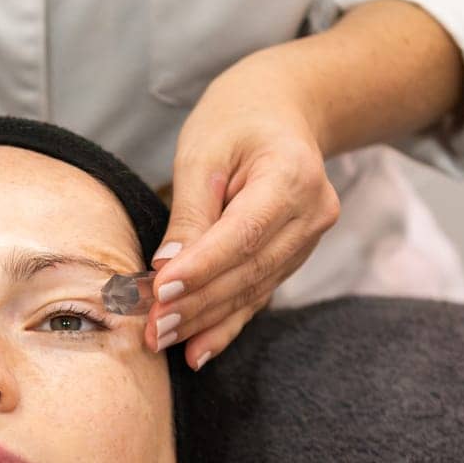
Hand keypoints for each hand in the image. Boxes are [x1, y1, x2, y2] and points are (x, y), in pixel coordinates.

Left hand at [146, 60, 340, 369]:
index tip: (159, 292)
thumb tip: (167, 268)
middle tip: (151, 330)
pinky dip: (225, 324)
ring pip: (252, 290)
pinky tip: (197, 352)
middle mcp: (312, 213)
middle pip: (249, 270)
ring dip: (204, 321)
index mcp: (293, 175)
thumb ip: (189, 212)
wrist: (282, 110)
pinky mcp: (293, 257)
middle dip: (196, 305)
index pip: (244, 234)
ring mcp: (308, 240)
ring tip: (162, 340)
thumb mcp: (203, 151)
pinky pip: (257, 295)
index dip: (202, 269)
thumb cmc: (236, 121)